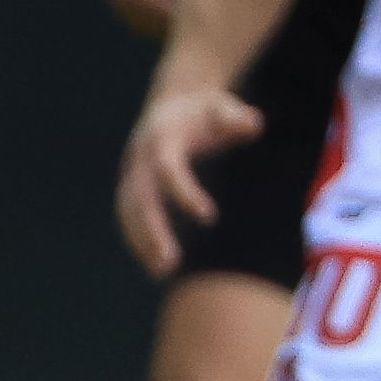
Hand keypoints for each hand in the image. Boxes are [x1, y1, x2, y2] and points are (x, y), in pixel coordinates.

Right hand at [115, 90, 265, 277]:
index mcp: (161, 138)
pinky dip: (138, 242)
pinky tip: (156, 268)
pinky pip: (128, 218)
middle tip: (171, 262)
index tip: (210, 218)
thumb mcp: (221, 107)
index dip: (185, 193)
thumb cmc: (203, 113)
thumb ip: (236, 118)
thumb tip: (252, 124)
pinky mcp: (130, 189)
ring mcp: (131, 174)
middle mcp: (139, 159)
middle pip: (140, 197)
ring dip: (141, 242)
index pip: (168, 169)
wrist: (170, 108)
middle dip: (152, 230)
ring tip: (162, 273)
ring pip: (128, 212)